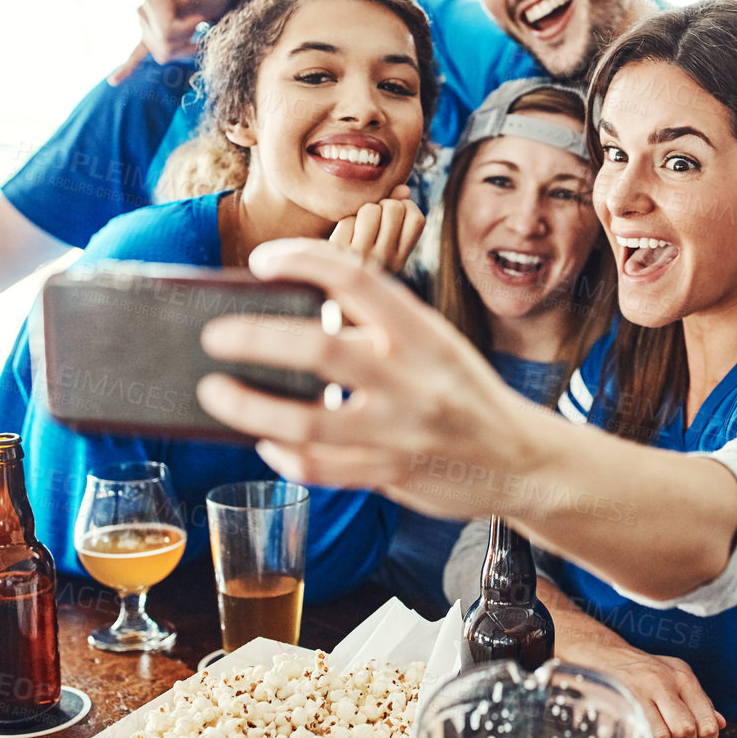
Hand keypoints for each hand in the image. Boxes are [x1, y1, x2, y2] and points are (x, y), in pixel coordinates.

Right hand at [108, 0, 228, 84]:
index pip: (165, 29)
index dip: (186, 29)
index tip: (201, 20)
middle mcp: (144, 11)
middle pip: (164, 44)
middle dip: (186, 40)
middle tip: (202, 26)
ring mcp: (146, 25)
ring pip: (162, 54)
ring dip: (183, 50)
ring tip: (196, 35)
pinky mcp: (151, 37)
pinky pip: (136, 55)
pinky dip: (126, 69)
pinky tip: (114, 81)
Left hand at [196, 241, 527, 494]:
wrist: (523, 460)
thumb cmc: (465, 394)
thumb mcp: (435, 346)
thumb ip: (376, 331)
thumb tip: (295, 319)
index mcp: (424, 334)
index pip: (357, 278)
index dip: (303, 260)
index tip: (263, 261)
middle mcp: (413, 380)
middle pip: (321, 351)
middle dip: (255, 339)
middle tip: (214, 334)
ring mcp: (402, 433)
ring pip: (309, 422)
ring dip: (250, 407)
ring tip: (214, 393)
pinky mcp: (392, 477)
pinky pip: (322, 470)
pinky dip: (284, 454)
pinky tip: (263, 441)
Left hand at [326, 185, 423, 273]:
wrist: (331, 283)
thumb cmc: (359, 257)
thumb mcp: (382, 242)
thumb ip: (396, 214)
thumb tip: (403, 188)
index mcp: (401, 258)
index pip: (417, 219)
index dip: (405, 206)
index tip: (392, 214)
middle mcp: (386, 260)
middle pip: (394, 207)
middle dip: (381, 205)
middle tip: (371, 221)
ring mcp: (363, 258)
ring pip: (370, 210)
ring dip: (361, 212)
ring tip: (357, 228)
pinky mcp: (340, 254)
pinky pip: (347, 221)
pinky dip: (344, 223)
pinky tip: (343, 238)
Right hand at [555, 624, 724, 737]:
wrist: (605, 654)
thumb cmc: (648, 670)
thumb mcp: (678, 676)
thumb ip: (701, 701)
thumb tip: (721, 724)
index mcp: (683, 677)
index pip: (706, 721)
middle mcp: (662, 682)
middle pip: (684, 730)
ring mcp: (638, 692)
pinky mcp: (617, 703)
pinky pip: (633, 736)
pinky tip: (638, 737)